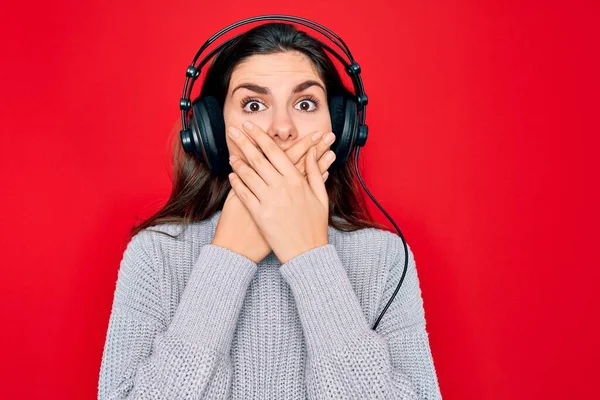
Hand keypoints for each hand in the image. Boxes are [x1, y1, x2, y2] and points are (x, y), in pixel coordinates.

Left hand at [227, 121, 329, 263]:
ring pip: (248, 175)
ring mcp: (269, 201)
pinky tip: (232, 176)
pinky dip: (236, 183)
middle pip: (257, 159)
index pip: (274, 152)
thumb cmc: (315, 226)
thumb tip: (312, 153)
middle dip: (243, 142)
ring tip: (231, 153)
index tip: (250, 126)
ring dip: (238, 162)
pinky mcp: (259, 215)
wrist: (308, 254)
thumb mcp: (321, 196)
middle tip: (233, 130)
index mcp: (297, 180)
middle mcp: (281, 188)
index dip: (260, 137)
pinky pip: (244, 195)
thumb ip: (315, 172)